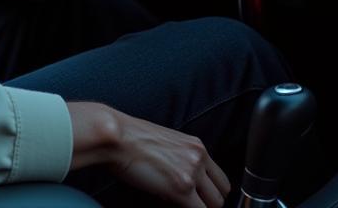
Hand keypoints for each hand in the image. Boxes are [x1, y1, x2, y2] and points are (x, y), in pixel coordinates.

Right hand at [67, 101, 229, 206]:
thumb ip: (181, 159)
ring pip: (215, 205)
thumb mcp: (164, 143)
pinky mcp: (182, 189)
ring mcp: (192, 173)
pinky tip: (173, 207)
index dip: (212, 193)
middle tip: (193, 206)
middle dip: (209, 204)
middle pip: (221, 193)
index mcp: (195, 146)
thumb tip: (184, 182)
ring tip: (182, 206)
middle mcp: (198, 157)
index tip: (202, 200)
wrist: (116, 136)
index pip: (220, 178)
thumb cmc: (130, 138)